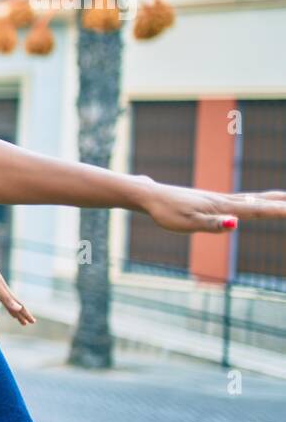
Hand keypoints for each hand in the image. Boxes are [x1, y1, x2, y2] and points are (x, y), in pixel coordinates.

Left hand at [0, 251, 34, 325]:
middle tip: (26, 324)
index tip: (33, 322)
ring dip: (10, 311)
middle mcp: (3, 291)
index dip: (26, 314)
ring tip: (15, 318)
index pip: (19, 306)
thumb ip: (7, 299)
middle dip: (20, 315)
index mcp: (6, 293)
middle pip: (13, 306)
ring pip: (5, 303)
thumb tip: (19, 309)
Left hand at [139, 179, 285, 231]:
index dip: (278, 211)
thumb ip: (212, 224)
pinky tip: (253, 203)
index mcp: (223, 207)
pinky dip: (255, 201)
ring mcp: (218, 200)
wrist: (150, 197)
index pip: (257, 210)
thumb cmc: (166, 213)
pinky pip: (240, 200)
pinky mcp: (210, 201)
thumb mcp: (187, 223)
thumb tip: (235, 224)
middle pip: (259, 201)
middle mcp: (224, 201)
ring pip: (251, 199)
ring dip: (270, 200)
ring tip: (285, 200)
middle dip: (281, 203)